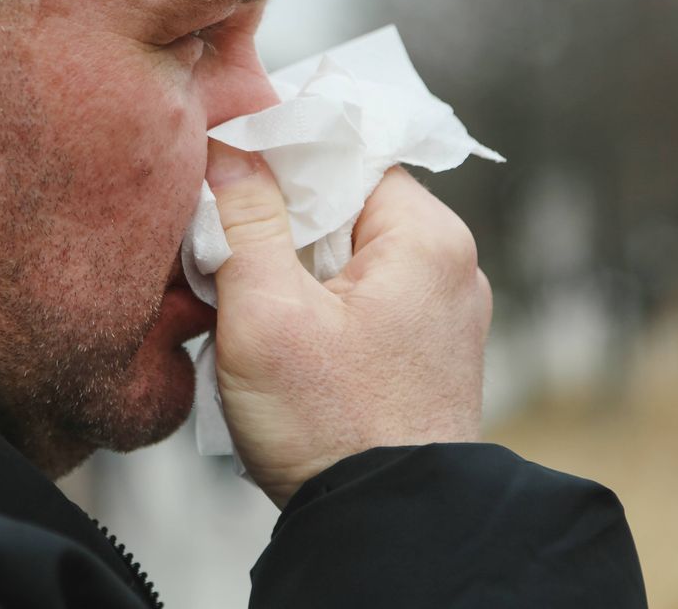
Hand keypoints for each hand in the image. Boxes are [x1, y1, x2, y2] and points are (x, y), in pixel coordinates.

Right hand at [206, 140, 490, 507]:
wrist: (387, 529)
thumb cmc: (334, 429)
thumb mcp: (267, 314)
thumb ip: (246, 220)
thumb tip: (231, 148)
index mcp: (427, 239)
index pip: (348, 154)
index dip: (282, 158)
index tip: (228, 172)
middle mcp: (448, 267)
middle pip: (347, 205)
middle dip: (282, 223)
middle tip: (229, 253)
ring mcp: (442, 312)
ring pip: (348, 255)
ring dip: (295, 269)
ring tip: (253, 306)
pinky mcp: (424, 351)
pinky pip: (362, 299)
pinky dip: (318, 305)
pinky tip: (284, 339)